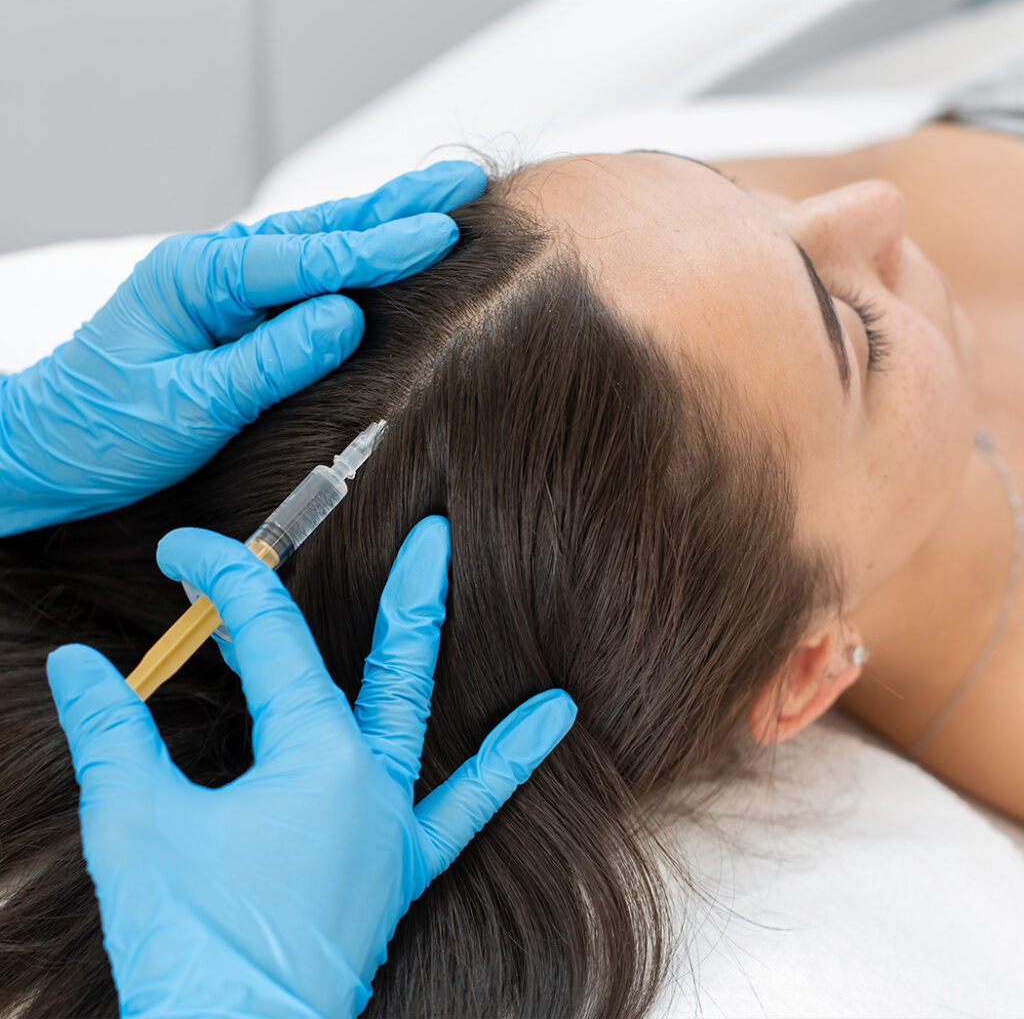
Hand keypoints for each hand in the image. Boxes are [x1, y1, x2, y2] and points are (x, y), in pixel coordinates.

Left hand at [0, 160, 485, 535]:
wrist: (57, 447)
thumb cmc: (110, 427)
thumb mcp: (192, 402)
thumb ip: (271, 358)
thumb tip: (347, 317)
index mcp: (198, 277)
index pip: (306, 258)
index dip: (377, 248)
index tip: (439, 233)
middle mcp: (217, 267)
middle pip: (322, 229)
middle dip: (396, 206)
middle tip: (464, 184)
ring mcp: (229, 286)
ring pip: (322, 244)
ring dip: (384, 221)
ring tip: (445, 200)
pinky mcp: (241, 312)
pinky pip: (310, 276)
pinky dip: (356, 258)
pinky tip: (390, 245)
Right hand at [46, 517, 575, 1018]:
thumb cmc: (188, 944)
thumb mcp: (135, 825)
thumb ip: (111, 732)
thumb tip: (77, 666)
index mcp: (311, 752)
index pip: (265, 635)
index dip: (221, 579)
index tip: (182, 553)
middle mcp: (367, 775)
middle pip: (385, 657)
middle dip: (405, 586)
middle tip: (435, 528)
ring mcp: (392, 820)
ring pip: (423, 709)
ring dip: (438, 640)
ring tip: (473, 584)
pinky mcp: (401, 865)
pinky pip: (472, 804)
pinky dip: (512, 756)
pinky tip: (558, 713)